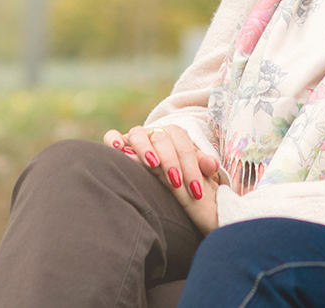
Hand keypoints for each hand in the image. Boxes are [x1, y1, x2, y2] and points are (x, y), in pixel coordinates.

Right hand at [102, 124, 221, 232]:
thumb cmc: (178, 174)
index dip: (191, 167)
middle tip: (177, 182)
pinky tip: (118, 149)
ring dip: (145, 148)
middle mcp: (154, 133)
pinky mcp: (117, 143)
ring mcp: (135, 137)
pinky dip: (113, 139)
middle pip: (162, 138)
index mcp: (175, 136)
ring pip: (138, 134)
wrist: (159, 172)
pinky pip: (111, 136)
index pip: (184, 146)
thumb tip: (213, 165)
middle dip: (171, 160)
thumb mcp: (192, 171)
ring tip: (153, 164)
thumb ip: (202, 166)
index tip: (196, 190)